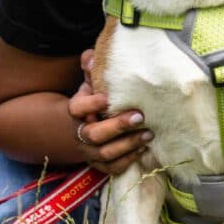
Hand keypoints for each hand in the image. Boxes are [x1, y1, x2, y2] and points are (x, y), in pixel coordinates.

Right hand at [68, 50, 151, 174]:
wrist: (74, 128)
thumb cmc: (90, 100)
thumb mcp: (89, 84)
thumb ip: (91, 69)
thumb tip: (90, 55)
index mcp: (75, 111)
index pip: (77, 108)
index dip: (91, 104)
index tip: (107, 97)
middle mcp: (80, 133)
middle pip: (94, 134)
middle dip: (118, 126)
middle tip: (139, 116)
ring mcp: (88, 151)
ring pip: (105, 153)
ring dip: (128, 144)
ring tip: (149, 133)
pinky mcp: (98, 164)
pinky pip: (112, 168)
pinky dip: (128, 160)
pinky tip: (143, 149)